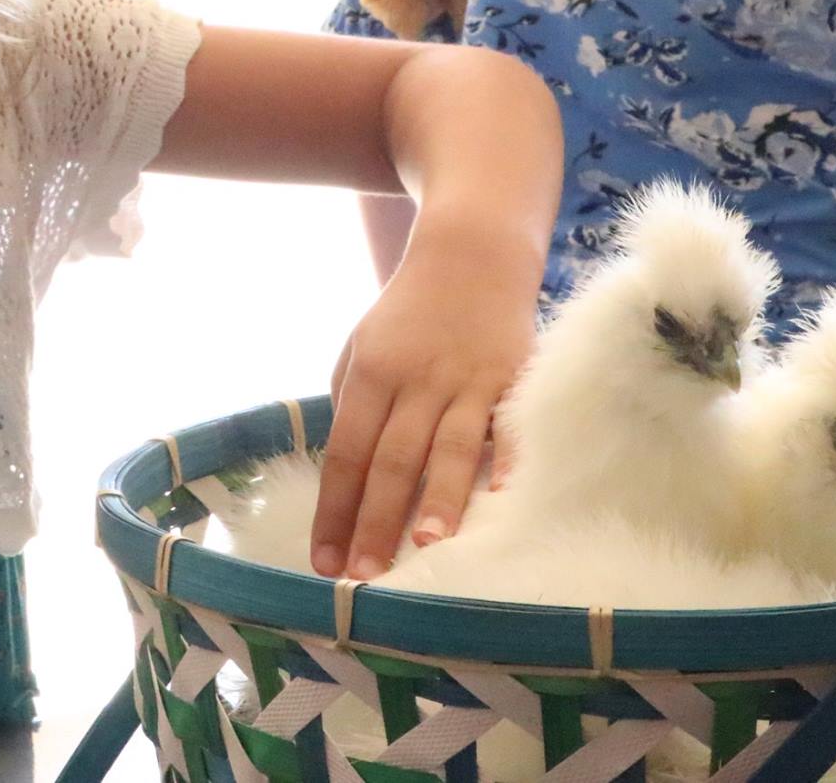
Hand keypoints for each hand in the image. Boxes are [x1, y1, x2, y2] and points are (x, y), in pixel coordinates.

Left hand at [309, 230, 536, 580]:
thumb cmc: (407, 318)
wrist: (470, 257)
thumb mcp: (360, 350)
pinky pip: (510, 425)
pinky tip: (502, 498)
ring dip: (437, 500)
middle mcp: (415, 380)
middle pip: (391, 460)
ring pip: (449, 447)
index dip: (334, 510)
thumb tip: (344, 477)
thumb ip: (352, 408)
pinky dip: (508, 460)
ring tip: (426, 549)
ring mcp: (467, 380)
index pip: (345, 453)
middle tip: (365, 577)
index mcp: (370, 374)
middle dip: (375, 522)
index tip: (323, 561)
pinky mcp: (513, 377)